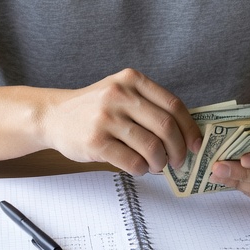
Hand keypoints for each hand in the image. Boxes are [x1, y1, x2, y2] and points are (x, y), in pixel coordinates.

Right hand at [39, 68, 200, 175]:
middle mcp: (119, 95)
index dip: (189, 129)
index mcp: (131, 80)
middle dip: (179, 150)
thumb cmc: (94, 108)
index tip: (196, 144)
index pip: (173, 105)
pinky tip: (139, 168)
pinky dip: (141, 169)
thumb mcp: (121, 91)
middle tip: (179, 162)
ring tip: (156, 166)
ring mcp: (106, 118)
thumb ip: (149, 104)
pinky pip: (132, 161)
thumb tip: (185, 133)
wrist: (53, 116)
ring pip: (151, 147)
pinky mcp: (96, 142)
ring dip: (160, 163)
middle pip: (166, 127)